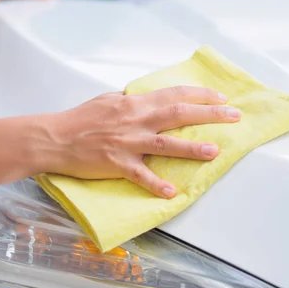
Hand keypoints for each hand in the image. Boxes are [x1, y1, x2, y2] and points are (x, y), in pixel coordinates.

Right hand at [39, 87, 240, 197]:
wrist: (54, 137)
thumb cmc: (80, 118)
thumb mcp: (108, 100)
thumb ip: (131, 99)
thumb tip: (149, 97)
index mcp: (134, 103)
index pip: (174, 95)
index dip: (201, 95)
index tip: (221, 99)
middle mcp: (135, 119)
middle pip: (178, 114)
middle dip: (210, 115)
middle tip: (234, 117)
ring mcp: (127, 142)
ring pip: (165, 144)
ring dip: (192, 148)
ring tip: (214, 152)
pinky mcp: (117, 163)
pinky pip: (140, 175)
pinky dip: (157, 184)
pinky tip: (173, 192)